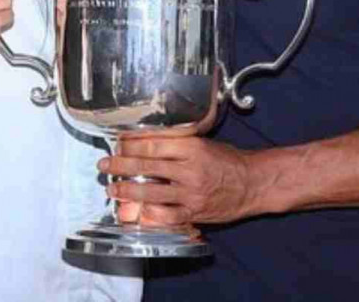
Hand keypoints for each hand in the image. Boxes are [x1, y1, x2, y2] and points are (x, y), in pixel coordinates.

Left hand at [99, 136, 252, 226]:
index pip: (153, 144)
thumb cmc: (228, 160)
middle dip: (121, 166)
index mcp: (192, 147)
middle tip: (104, 166)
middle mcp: (190, 170)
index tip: (117, 145)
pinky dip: (149, 214)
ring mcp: (192, 194)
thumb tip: (144, 141)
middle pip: (147, 167)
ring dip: (128, 192)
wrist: (253, 183)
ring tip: (113, 190)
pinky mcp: (194, 213)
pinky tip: (136, 212)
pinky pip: (166, 216)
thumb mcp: (203, 142)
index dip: (130, 146)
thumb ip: (177, 143)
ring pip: (152, 193)